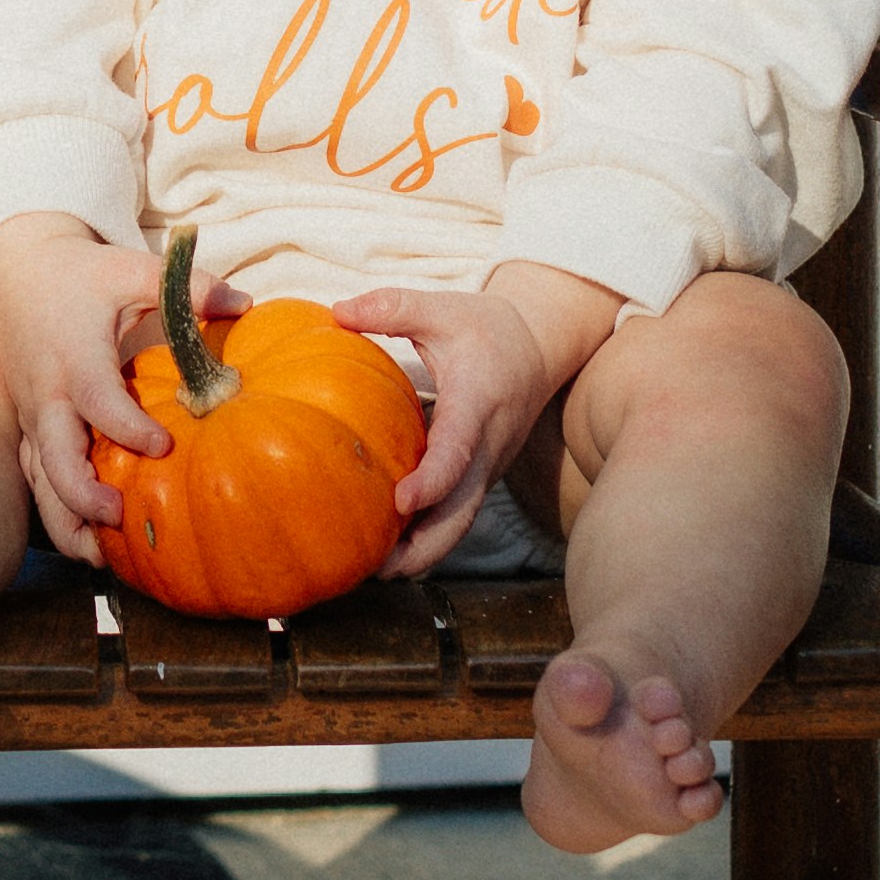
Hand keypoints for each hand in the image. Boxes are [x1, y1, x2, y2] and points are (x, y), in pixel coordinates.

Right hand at [0, 214, 173, 560]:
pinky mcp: (29, 426)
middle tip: (120, 517)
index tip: (163, 446)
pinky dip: (59, 508)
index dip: (128, 429)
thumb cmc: (80, 273)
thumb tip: (245, 303)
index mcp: (73, 357)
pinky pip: (38, 474)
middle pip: (51, 458)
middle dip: (81, 495)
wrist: (16, 268)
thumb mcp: (131, 268)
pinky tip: (91, 539)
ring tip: (101, 558)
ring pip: (39, 479)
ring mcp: (32, 414)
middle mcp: (46, 394)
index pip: (96, 403)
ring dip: (65, 519)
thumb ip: (184, 286)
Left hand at [337, 260, 619, 573]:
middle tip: (379, 567)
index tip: (402, 501)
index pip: (459, 449)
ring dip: (425, 551)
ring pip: (462, 520)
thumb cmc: (486, 328)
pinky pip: (458, 513)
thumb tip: (340, 312)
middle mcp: (489, 444)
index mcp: (479, 401)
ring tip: (375, 572)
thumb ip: (394, 307)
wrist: (539, 347)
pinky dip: (430, 537)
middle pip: (464, 508)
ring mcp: (488, 466)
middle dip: (427, 544)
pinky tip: (390, 551)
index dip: (434, 479)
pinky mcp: (480, 475)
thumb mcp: (442, 308)